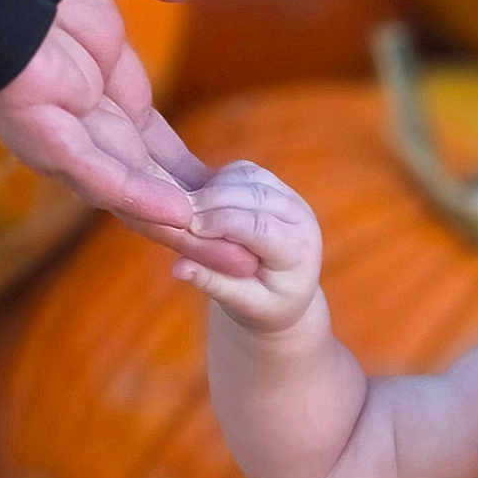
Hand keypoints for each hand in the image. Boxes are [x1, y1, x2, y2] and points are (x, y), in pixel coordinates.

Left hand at [0, 0, 257, 277]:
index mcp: (82, 48)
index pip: (140, 131)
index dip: (185, 169)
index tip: (231, 201)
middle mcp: (62, 82)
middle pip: (134, 170)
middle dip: (190, 216)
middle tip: (247, 257)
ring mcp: (39, 93)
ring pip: (112, 178)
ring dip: (169, 221)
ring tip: (230, 258)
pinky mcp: (18, 94)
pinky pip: (78, 159)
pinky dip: (126, 191)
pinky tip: (178, 216)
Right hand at [174, 162, 322, 331]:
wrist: (286, 295)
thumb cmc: (265, 306)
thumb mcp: (244, 304)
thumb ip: (213, 284)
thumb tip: (177, 269)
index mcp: (299, 251)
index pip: (259, 227)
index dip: (220, 222)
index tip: (187, 227)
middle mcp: (301, 218)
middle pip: (253, 194)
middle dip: (211, 200)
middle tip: (175, 211)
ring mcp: (291, 197)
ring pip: (247, 176)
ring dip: (212, 187)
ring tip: (185, 209)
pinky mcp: (276, 186)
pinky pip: (242, 170)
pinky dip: (217, 179)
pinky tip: (199, 201)